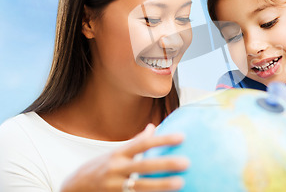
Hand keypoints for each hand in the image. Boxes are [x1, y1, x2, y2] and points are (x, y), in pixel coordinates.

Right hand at [61, 124, 188, 191]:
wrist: (72, 189)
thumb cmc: (99, 168)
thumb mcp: (115, 153)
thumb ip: (135, 142)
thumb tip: (153, 127)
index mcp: (118, 154)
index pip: (143, 144)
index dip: (162, 139)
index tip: (182, 137)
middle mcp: (115, 170)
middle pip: (143, 166)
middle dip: (165, 164)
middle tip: (186, 162)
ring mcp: (114, 187)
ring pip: (140, 187)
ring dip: (161, 186)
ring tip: (180, 183)